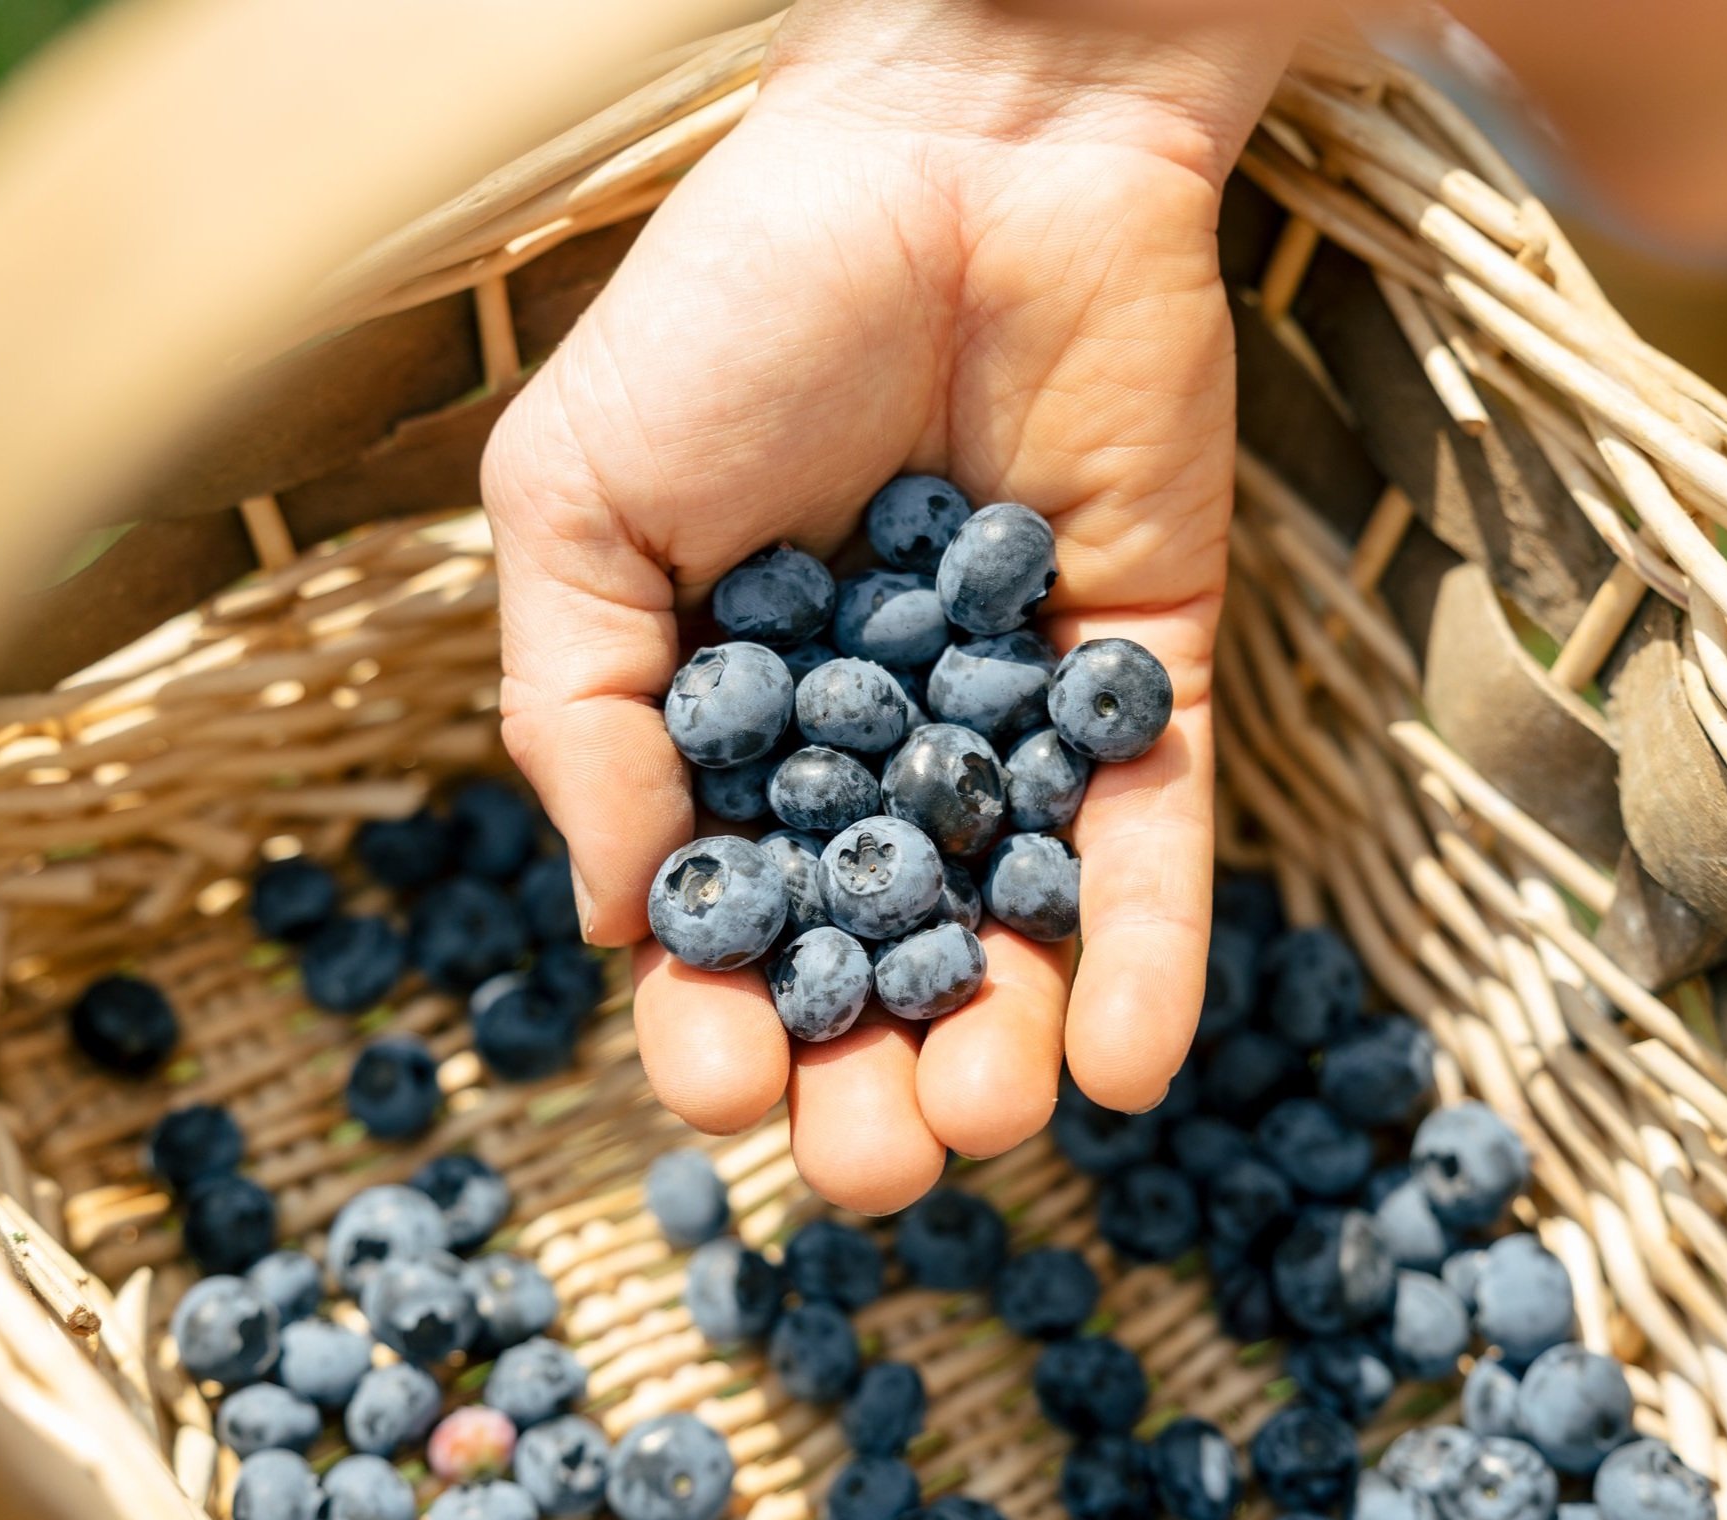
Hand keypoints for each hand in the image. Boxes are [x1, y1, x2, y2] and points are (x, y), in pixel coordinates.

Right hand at [483, 0, 1292, 1211]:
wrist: (954, 148)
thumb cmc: (734, 311)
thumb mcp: (578, 504)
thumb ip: (578, 710)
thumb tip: (617, 922)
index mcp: (721, 719)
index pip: (722, 912)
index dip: (718, 1016)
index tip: (721, 1093)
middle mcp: (871, 746)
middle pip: (873, 953)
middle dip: (869, 1076)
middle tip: (876, 1165)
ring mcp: (1011, 720)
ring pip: (1012, 926)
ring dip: (1000, 1044)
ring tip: (986, 1124)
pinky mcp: (1147, 675)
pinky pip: (1149, 836)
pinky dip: (1143, 952)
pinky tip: (1119, 1062)